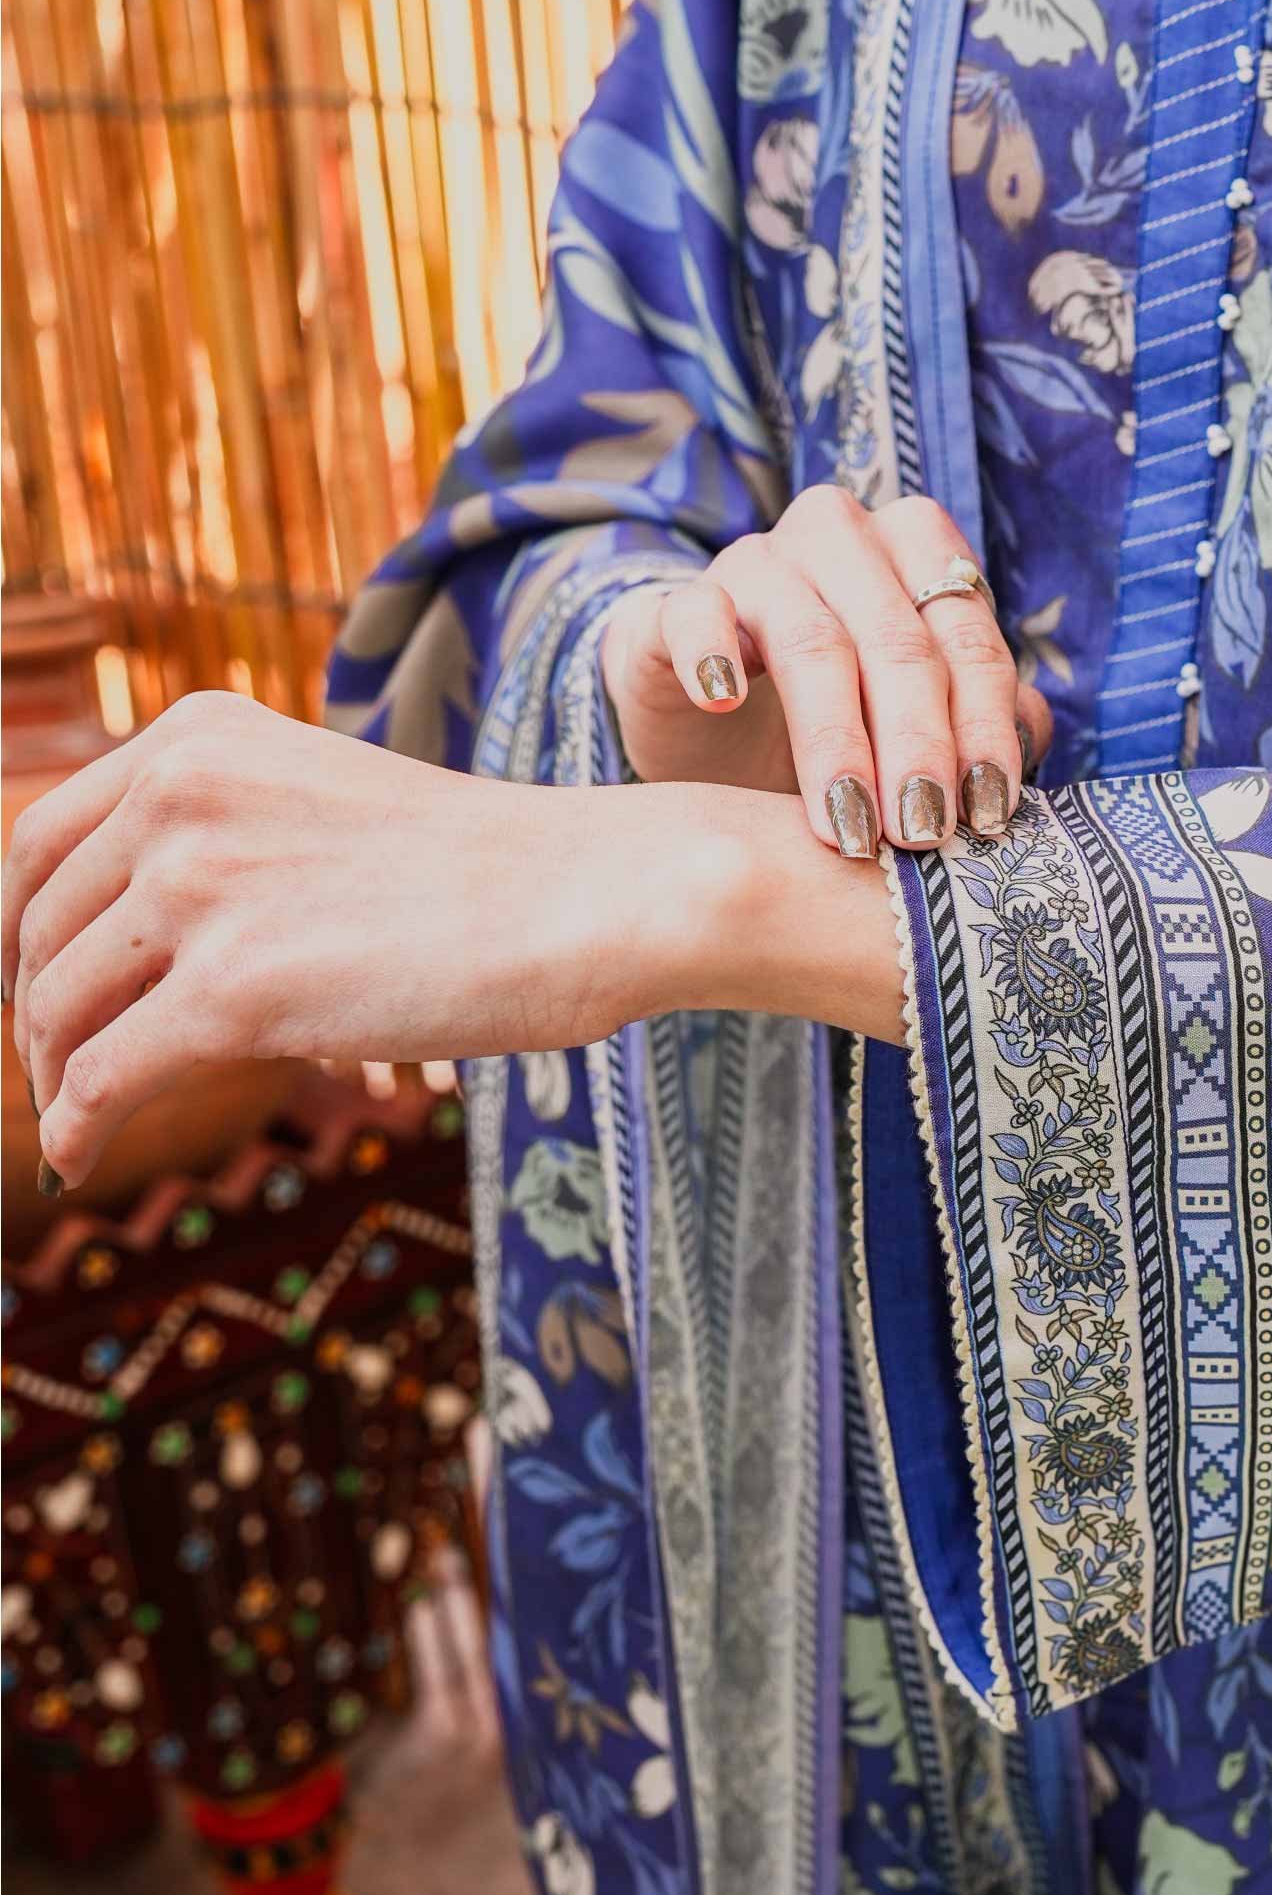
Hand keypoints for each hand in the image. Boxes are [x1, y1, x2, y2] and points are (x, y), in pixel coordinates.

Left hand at [2, 692, 903, 1188]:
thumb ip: (227, 839)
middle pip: (39, 928)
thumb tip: (140, 940)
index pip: (38, 836)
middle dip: (36, 1010)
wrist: (591, 893)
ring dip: (56, 1076)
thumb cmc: (491, 869)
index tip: (38, 981)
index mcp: (197, 738)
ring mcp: (198, 890)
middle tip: (60, 1065)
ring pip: (58, 1007)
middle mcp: (178, 796)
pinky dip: (76, 1125)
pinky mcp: (229, 992)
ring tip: (79, 1117)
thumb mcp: (326, 809)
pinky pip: (103, 1076)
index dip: (21, 926)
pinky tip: (81, 1155)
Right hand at [600, 489, 1053, 854]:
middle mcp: (841, 537)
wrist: (706, 728)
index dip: (983, 728)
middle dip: (916, 746)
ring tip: (850, 827)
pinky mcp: (675, 601)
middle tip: (923, 834)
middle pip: (896, 640)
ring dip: (835, 740)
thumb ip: (981, 718)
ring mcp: (756, 562)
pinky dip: (712, 652)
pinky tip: (725, 702)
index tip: (986, 816)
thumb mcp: (914, 725)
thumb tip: (1034, 733)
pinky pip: (694, 611)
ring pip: (810, 640)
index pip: (967, 637)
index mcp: (916, 549)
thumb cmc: (835, 721)